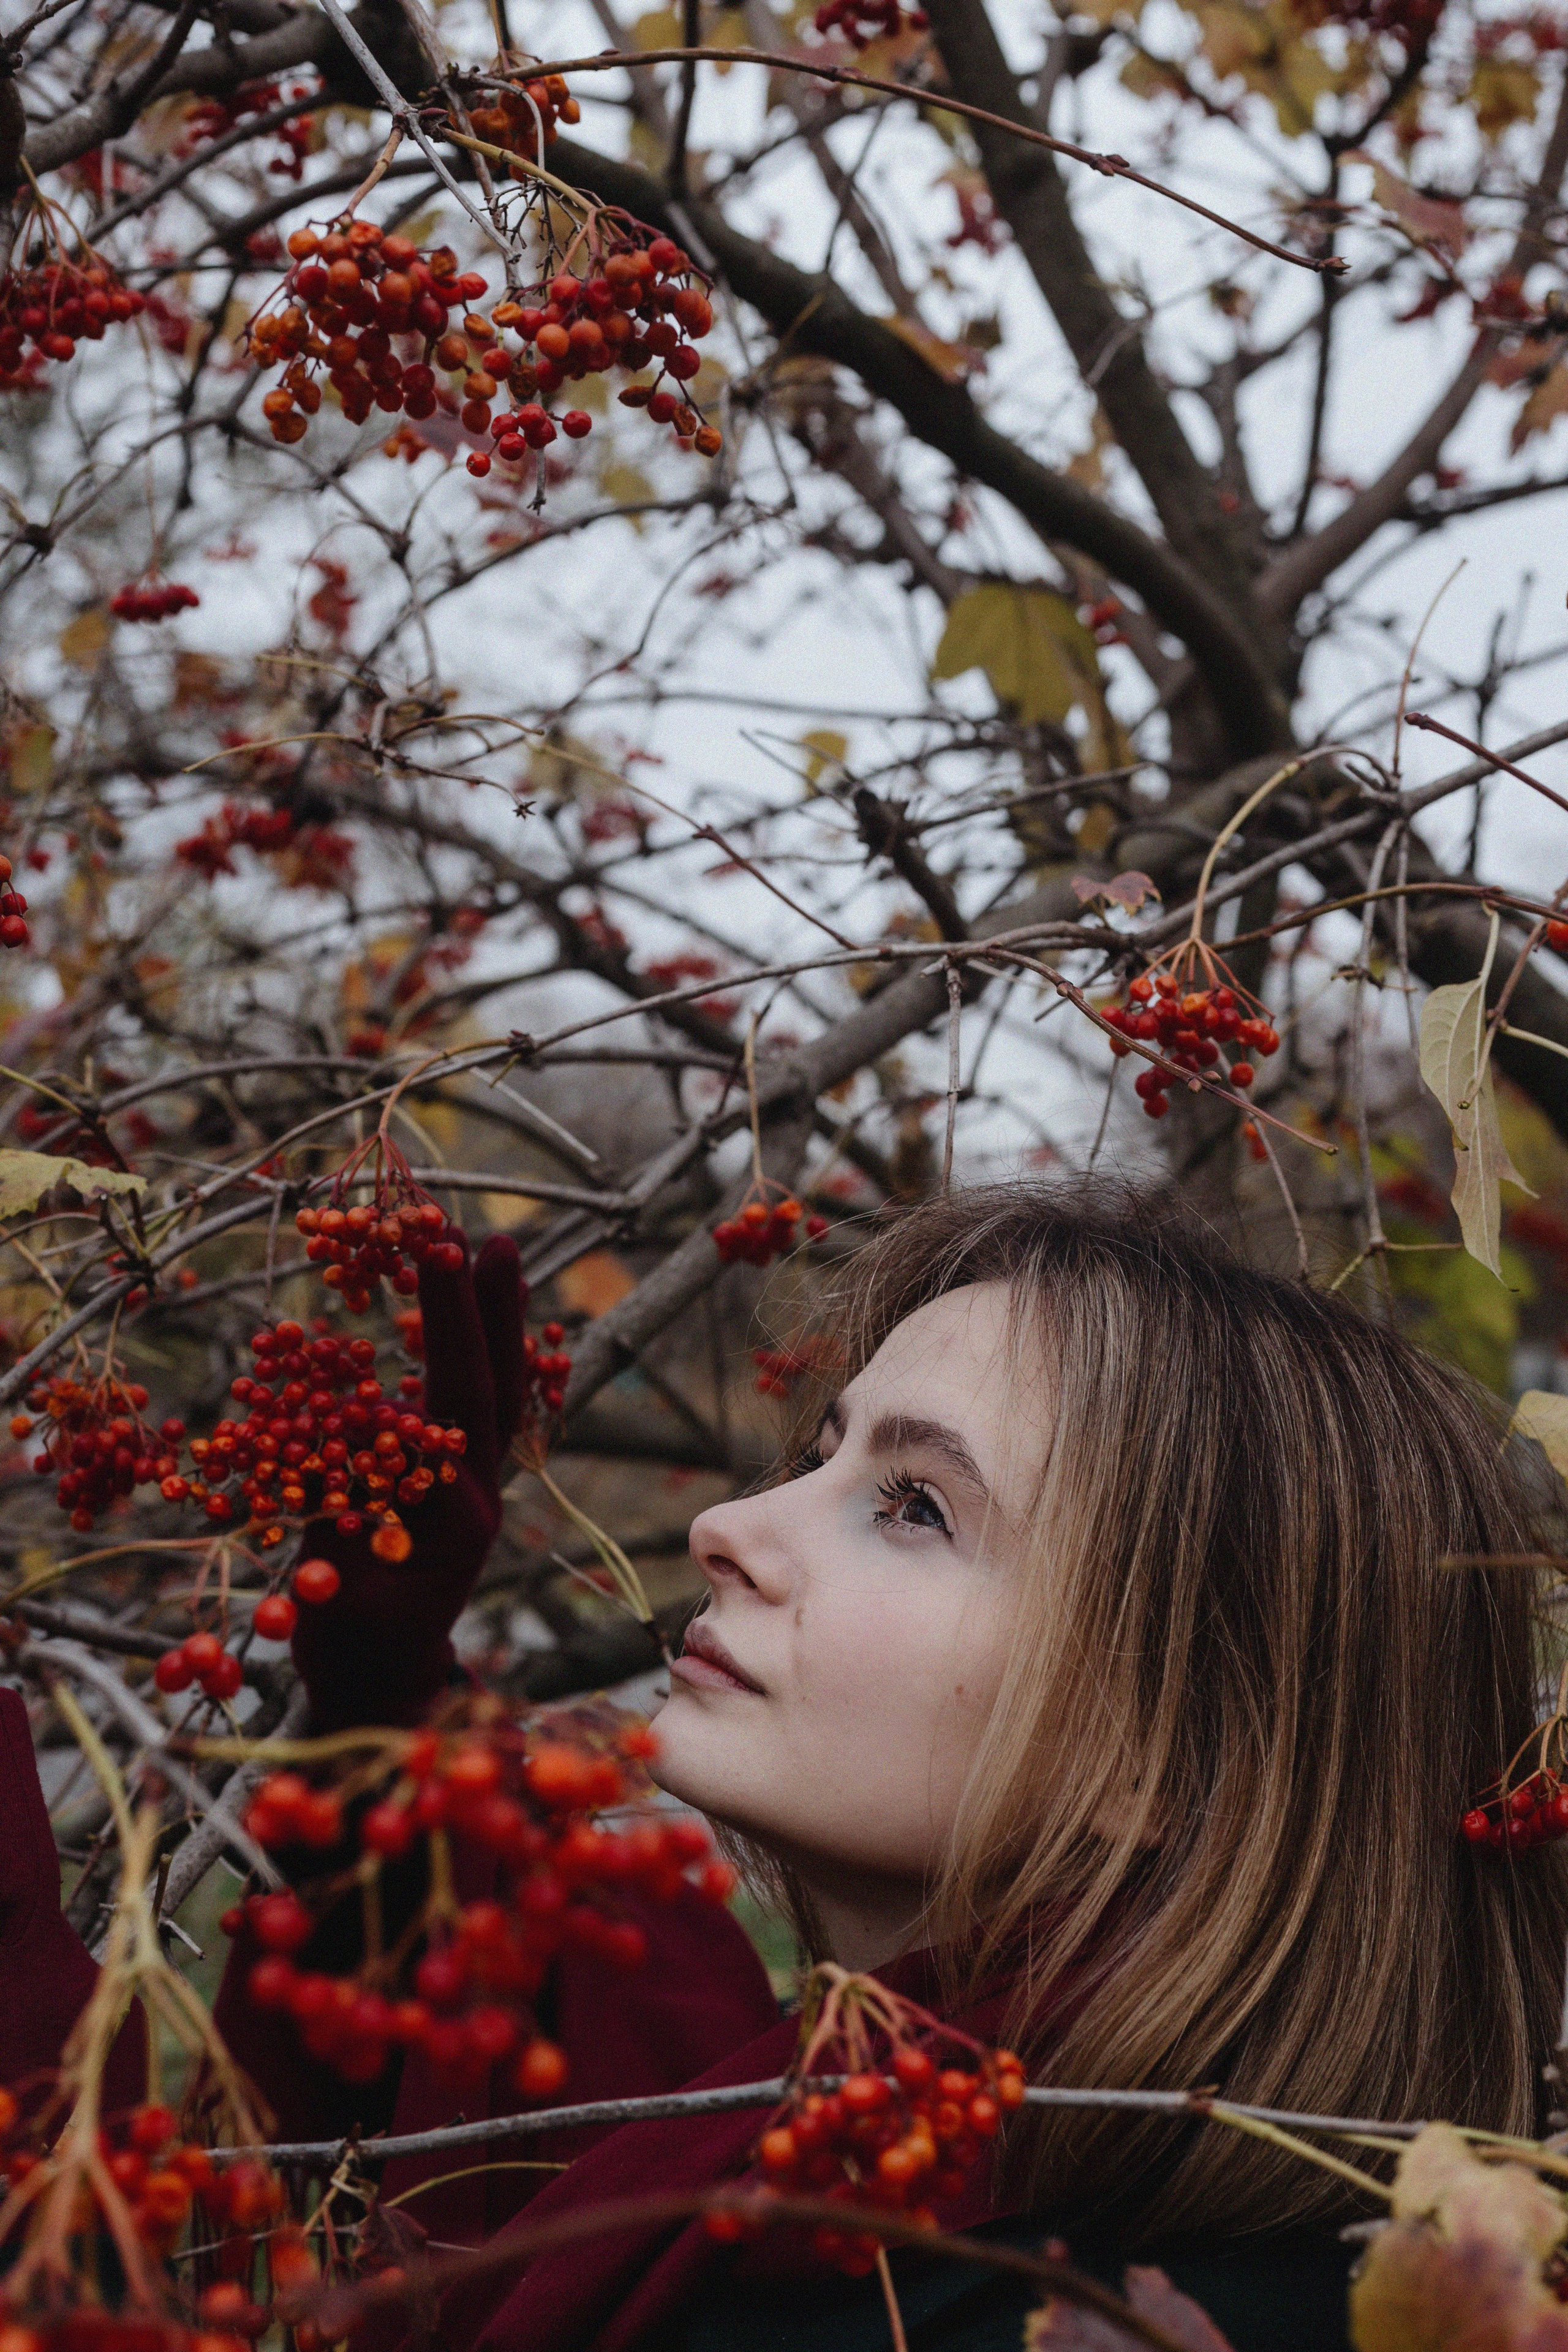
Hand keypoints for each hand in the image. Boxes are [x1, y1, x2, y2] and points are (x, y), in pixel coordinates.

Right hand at [289, 1232, 526, 1729]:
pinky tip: (477, 1302)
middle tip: (484, 1240)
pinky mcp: (458, 1480)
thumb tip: (330, 1461)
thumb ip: (332, 1533)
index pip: (450, 1413)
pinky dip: (478, 1351)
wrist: (383, 1684)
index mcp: (453, 1518)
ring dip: (491, 1321)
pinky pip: (477, 1406)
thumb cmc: (353, 1649)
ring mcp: (473, 1485)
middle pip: (486, 1388)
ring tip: (491, 1250)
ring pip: (493, 1390)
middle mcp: (475, 1492)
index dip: (445, 1335)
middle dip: (482, 1312)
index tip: (434, 1272)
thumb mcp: (334, 1601)